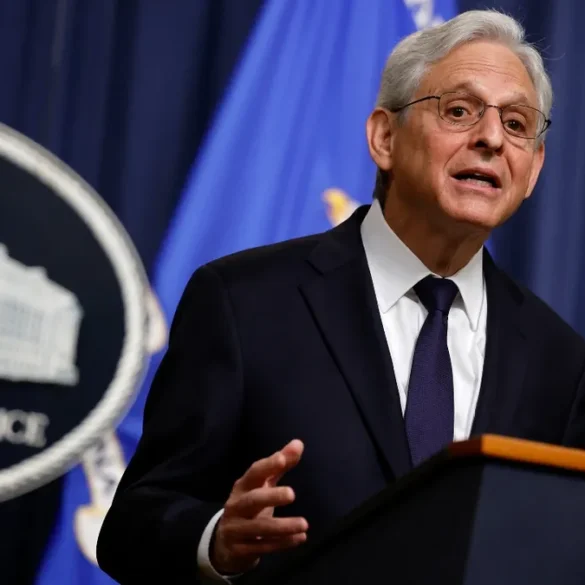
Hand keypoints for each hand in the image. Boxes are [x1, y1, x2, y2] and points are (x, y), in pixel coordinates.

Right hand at [210, 439, 307, 574]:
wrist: (225, 541)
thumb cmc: (250, 505)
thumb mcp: (262, 485)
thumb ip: (280, 465)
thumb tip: (298, 443)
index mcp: (243, 486)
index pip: (254, 473)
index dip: (267, 466)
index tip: (282, 459)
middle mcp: (236, 506)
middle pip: (252, 500)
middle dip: (271, 496)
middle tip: (292, 494)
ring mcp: (236, 528)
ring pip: (258, 528)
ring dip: (282, 526)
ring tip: (304, 524)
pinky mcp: (240, 549)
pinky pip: (262, 547)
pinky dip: (282, 544)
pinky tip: (300, 538)